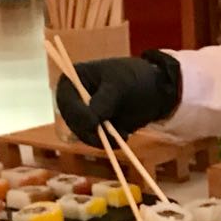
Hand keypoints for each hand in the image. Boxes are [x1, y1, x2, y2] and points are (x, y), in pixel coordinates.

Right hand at [55, 50, 181, 147]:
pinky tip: (125, 136)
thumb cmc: (134, 78)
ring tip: (123, 134)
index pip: (66, 99)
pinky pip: (97, 141)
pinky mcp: (97, 129)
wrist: (155, 90)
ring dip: (102, 139)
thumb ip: (104, 101)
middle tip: (109, 136)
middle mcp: (74, 100)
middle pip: (72, 121)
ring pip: (84, 134)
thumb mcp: (120, 84)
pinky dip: (109, 142)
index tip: (93, 123)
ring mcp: (85, 116)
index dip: (76, 113)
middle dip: (89, 130)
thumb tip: (92, 120)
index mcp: (73, 80)